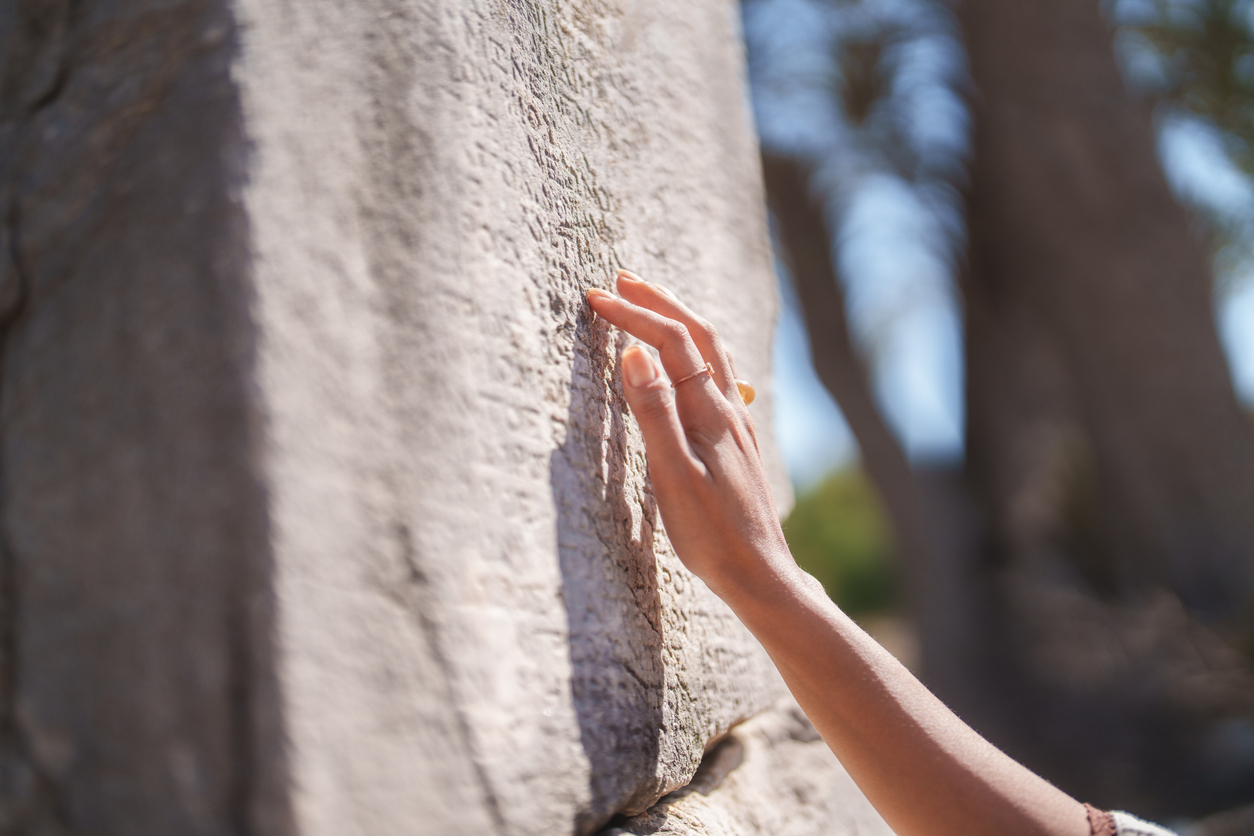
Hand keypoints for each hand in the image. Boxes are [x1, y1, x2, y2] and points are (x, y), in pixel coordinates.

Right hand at [587, 270, 791, 598]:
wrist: (760, 574)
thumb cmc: (711, 535)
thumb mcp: (672, 476)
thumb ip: (654, 412)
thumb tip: (634, 352)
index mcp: (710, 413)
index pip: (670, 342)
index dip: (633, 315)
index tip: (596, 299)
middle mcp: (729, 409)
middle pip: (698, 335)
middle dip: (659, 302)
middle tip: (621, 281)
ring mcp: (737, 423)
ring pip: (713, 352)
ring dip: (680, 320)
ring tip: (652, 305)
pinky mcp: (738, 440)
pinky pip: (719, 375)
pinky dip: (695, 350)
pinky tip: (688, 363)